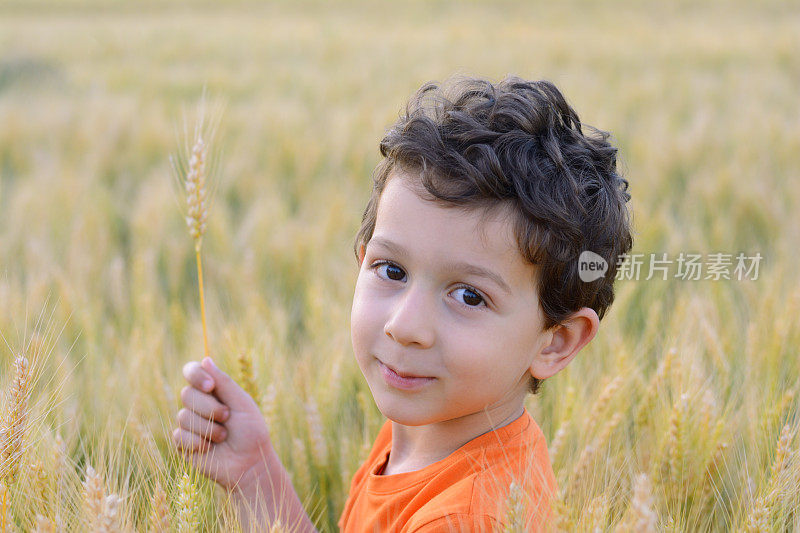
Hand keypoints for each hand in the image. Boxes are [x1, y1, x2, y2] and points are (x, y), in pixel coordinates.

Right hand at [173, 357, 274, 490]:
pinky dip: (197, 442)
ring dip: (208, 428)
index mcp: (212, 391)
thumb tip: (205, 359)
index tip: (210, 385)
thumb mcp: (242, 403)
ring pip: (183, 416)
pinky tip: (209, 449)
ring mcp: (189, 424)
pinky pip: (179, 436)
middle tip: (227, 417)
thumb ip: (224, 382)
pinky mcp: (183, 444)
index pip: (191, 371)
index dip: (195, 375)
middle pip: (186, 394)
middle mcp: (198, 405)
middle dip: (209, 407)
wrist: (250, 463)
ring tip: (223, 436)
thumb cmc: (251, 431)